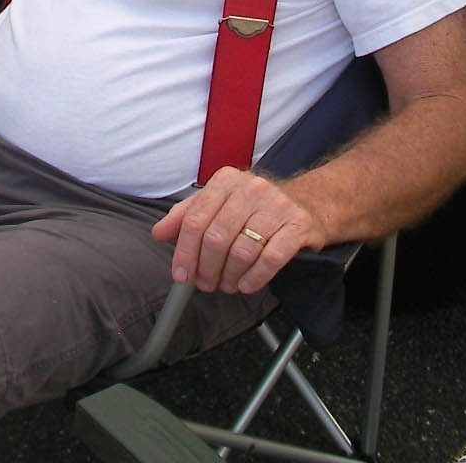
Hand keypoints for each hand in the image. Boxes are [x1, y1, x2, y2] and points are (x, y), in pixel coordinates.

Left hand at [151, 167, 321, 295]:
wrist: (307, 203)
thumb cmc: (255, 208)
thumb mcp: (218, 204)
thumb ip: (187, 216)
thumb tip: (159, 233)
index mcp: (226, 181)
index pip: (195, 220)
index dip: (184, 252)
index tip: (181, 275)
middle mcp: (251, 188)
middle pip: (216, 238)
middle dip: (207, 269)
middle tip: (206, 283)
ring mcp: (277, 205)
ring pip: (242, 251)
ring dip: (229, 276)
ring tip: (226, 284)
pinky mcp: (298, 224)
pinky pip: (271, 258)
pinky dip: (255, 278)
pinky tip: (246, 285)